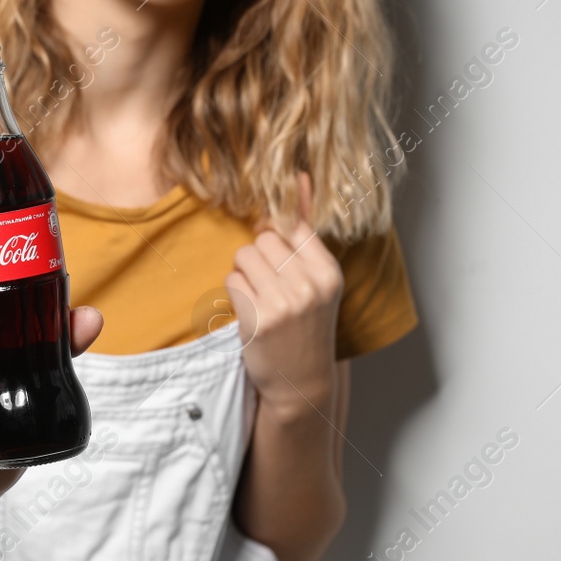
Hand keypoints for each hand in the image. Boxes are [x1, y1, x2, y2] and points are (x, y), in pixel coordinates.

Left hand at [225, 172, 344, 421]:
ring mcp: (284, 303)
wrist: (301, 382)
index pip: (293, 225)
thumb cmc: (307, 324)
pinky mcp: (257, 319)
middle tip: (270, 284)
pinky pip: (231, 281)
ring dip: (244, 273)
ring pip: (244, 256)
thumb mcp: (317, 280)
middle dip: (260, 257)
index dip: (278, 234)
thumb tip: (299, 177)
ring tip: (261, 297)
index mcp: (328, 272)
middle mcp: (310, 286)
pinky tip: (251, 312)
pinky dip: (235, 294)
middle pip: (264, 238)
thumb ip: (305, 231)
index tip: (276, 251)